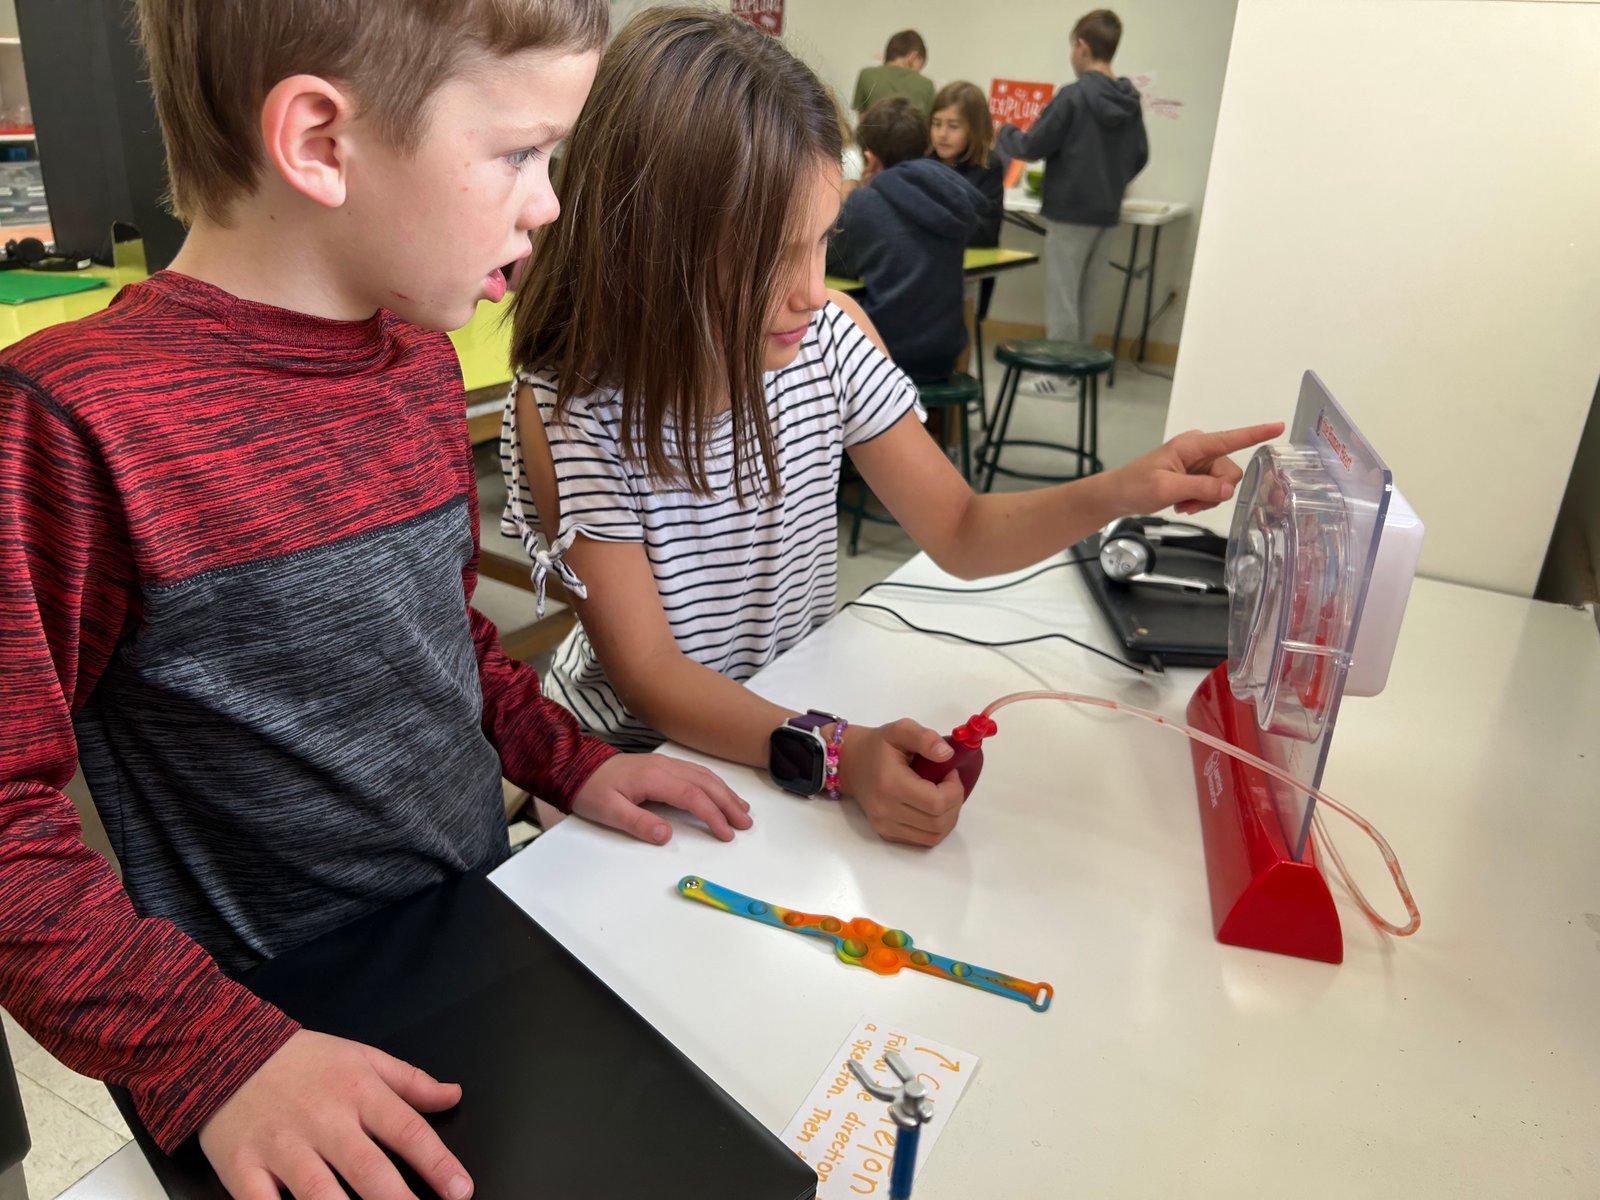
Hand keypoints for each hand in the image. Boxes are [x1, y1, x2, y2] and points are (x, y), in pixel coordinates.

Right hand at [199, 1029, 469, 1199]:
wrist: (227, 1050)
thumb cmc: (303, 1060)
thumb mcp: (362, 1057)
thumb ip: (410, 1082)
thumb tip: (453, 1096)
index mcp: (358, 1092)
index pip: (407, 1130)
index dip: (438, 1163)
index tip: (461, 1191)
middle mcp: (324, 1121)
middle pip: (368, 1168)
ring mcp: (282, 1148)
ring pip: (319, 1194)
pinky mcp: (244, 1169)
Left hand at [570, 753, 751, 843]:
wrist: (576, 767)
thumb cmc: (591, 790)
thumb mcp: (608, 811)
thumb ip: (638, 823)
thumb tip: (666, 836)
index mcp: (653, 778)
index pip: (692, 796)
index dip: (712, 815)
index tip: (726, 833)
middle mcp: (664, 766)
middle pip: (705, 783)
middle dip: (728, 803)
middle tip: (746, 824)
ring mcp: (664, 763)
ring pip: (704, 775)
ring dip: (725, 792)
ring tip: (742, 810)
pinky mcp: (662, 765)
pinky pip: (696, 772)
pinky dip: (714, 783)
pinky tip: (721, 792)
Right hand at [837, 720, 965, 846]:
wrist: (850, 763)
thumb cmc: (877, 746)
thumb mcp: (901, 730)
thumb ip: (925, 738)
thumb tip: (948, 755)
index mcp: (891, 784)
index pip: (937, 802)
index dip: (954, 789)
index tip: (949, 771)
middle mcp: (886, 811)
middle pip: (938, 822)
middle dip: (954, 802)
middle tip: (948, 783)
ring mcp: (885, 826)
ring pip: (934, 836)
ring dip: (948, 817)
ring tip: (943, 795)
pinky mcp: (887, 834)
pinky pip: (923, 840)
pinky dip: (936, 826)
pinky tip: (932, 808)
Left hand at [1105, 422, 1283, 516]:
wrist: (1119, 494)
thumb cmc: (1136, 486)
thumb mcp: (1166, 489)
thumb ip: (1200, 488)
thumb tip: (1229, 489)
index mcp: (1192, 445)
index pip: (1230, 438)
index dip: (1256, 433)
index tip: (1278, 427)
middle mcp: (1200, 450)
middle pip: (1230, 473)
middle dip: (1213, 492)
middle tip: (1187, 502)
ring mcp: (1199, 462)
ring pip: (1223, 485)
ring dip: (1205, 499)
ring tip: (1181, 502)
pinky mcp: (1197, 474)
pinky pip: (1213, 490)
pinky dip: (1200, 500)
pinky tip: (1182, 503)